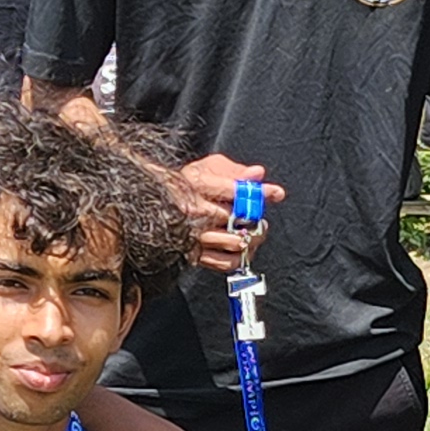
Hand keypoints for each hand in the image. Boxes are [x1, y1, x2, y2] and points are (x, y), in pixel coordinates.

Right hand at [174, 152, 276, 275]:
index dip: (258, 192)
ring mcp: (194, 235)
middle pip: (236, 218)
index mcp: (197, 185)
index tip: (275, 193)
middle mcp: (194, 211)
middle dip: (255, 217)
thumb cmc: (185, 184)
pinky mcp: (194, 254)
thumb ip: (234, 171)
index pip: (234, 190)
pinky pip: (225, 262)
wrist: (154, 204)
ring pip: (234, 242)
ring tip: (254, 232)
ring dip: (250, 238)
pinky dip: (239, 257)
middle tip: (259, 217)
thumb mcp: (208, 168)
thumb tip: (257, 174)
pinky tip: (241, 248)